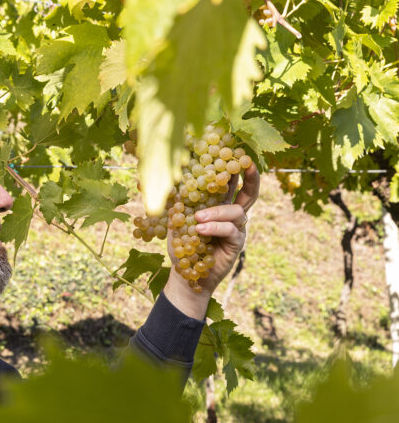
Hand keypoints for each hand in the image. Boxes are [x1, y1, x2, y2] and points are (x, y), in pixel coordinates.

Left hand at [163, 163, 259, 318]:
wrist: (186, 274)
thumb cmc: (183, 245)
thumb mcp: (177, 219)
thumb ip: (179, 201)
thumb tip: (171, 177)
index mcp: (219, 204)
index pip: (230, 182)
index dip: (234, 166)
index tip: (234, 149)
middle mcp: (232, 214)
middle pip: (249, 192)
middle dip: (251, 177)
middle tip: (247, 163)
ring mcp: (236, 229)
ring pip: (236, 211)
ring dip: (216, 212)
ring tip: (198, 218)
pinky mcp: (236, 243)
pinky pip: (230, 230)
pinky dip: (215, 227)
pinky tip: (201, 228)